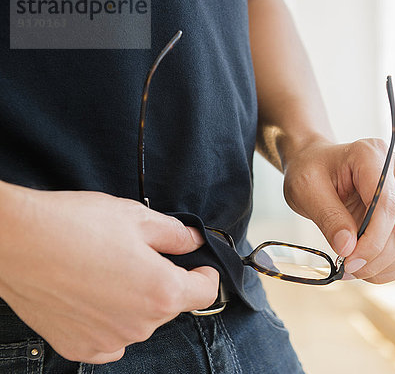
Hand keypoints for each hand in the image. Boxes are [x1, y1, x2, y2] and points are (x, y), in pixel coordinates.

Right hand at [0, 185, 218, 362]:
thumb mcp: (137, 217)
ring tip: (108, 271)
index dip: (205, 274)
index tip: (197, 265)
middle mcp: (140, 324)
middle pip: (171, 306)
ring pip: (141, 321)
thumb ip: (174, 234)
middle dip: (165, 282)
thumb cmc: (74, 226)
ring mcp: (109, 340)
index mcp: (162, 292)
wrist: (16, 242)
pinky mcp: (80, 346)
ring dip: (136, 302)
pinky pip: (111, 339)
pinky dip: (110, 321)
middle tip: (139, 257)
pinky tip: (94, 297)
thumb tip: (192, 241)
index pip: (206, 292)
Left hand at [283, 139, 394, 283]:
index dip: (372, 241)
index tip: (348, 261)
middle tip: (347, 269)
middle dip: (376, 257)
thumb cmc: (309, 171)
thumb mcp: (306, 190)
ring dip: (384, 264)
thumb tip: (348, 249)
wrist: (316, 165)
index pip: (387, 205)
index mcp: (372, 154)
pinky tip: (365, 265)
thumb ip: (328, 217)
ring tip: (353, 268)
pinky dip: (390, 265)